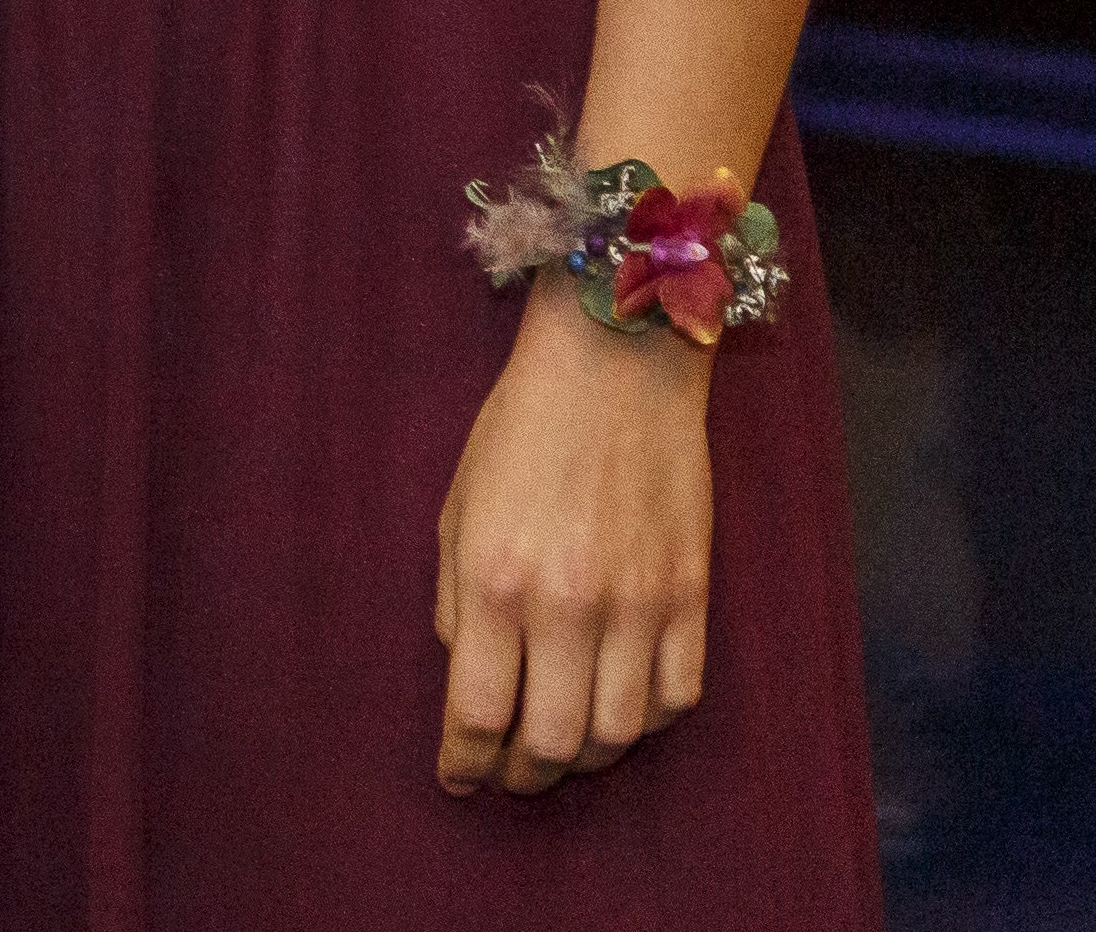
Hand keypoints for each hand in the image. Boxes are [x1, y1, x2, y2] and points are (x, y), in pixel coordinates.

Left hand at [432, 296, 711, 795]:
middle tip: (509, 776)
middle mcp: (570, 605)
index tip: (457, 777)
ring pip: (619, 731)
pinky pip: (678, 695)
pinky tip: (621, 711)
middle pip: (552, 740)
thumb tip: (468, 674)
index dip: (465, 759)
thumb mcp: (456, 512)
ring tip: (561, 751)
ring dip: (585, 757)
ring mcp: (640, 605)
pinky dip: (648, 720)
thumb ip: (459, 603)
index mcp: (497, 581)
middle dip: (523, 774)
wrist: (614, 371)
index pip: (478, 710)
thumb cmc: (520, 433)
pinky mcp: (692, 596)